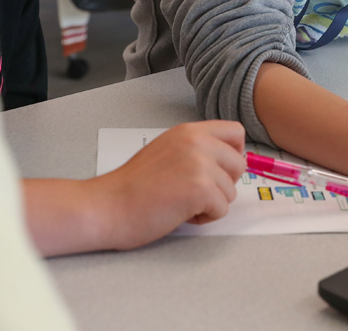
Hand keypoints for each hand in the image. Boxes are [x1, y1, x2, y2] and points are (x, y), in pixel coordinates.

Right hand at [97, 121, 245, 248]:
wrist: (108, 206)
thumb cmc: (132, 187)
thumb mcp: (166, 152)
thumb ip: (194, 151)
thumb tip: (224, 162)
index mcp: (188, 131)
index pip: (235, 132)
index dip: (233, 154)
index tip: (219, 169)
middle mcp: (196, 142)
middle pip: (239, 163)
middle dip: (223, 183)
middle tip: (196, 192)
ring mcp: (199, 164)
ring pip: (231, 190)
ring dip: (210, 203)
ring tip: (181, 203)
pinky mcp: (200, 189)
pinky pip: (222, 209)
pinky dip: (205, 218)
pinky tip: (180, 213)